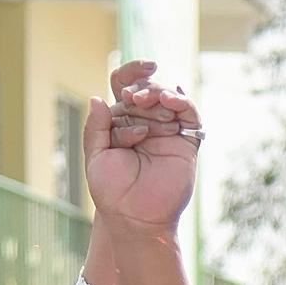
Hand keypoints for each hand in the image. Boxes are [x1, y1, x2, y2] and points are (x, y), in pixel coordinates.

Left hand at [83, 62, 203, 233]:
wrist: (136, 217)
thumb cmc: (112, 191)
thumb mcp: (95, 155)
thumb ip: (96, 127)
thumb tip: (98, 98)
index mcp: (121, 122)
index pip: (125, 85)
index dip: (132, 71)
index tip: (141, 67)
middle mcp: (145, 123)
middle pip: (147, 89)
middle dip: (142, 89)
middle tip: (135, 99)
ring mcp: (167, 132)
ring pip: (168, 97)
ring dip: (158, 94)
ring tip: (150, 103)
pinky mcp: (186, 142)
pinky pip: (190, 114)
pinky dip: (182, 102)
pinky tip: (170, 102)